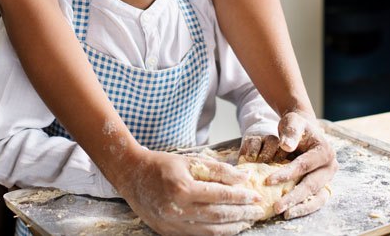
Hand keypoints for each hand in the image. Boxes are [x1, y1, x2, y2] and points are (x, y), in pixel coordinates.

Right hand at [113, 149, 265, 234]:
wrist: (131, 175)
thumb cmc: (161, 165)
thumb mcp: (190, 160)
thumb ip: (218, 169)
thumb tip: (243, 177)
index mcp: (183, 188)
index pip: (221, 195)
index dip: (242, 197)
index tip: (256, 196)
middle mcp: (177, 209)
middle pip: (219, 215)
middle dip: (243, 213)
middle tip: (259, 211)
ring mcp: (172, 224)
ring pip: (211, 231)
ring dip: (234, 227)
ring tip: (248, 221)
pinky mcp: (168, 232)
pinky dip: (217, 233)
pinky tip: (229, 227)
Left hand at [239, 112, 337, 219]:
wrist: (303, 130)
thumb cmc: (296, 126)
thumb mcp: (293, 122)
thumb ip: (291, 132)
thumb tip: (286, 146)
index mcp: (325, 151)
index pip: (304, 165)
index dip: (287, 174)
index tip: (268, 181)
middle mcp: (330, 166)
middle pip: (312, 184)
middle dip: (294, 197)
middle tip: (277, 207)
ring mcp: (327, 178)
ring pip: (317, 197)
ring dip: (301, 206)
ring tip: (284, 214)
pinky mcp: (323, 185)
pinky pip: (316, 200)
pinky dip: (304, 207)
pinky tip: (290, 212)